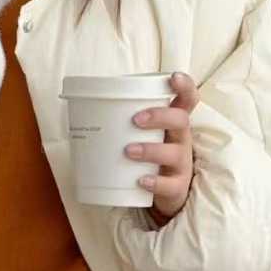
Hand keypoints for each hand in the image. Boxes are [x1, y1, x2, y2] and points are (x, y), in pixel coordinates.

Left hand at [125, 71, 198, 227]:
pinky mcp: (177, 187)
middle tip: (135, 119)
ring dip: (150, 150)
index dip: (185, 86)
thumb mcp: (144, 136)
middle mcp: (182, 140)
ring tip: (128, 151)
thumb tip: (83, 112)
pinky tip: (141, 181)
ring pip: (174, 153)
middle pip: (181, 121)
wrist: (165, 193)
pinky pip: (169, 185)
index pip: (187, 99)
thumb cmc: (149, 157)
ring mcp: (181, 164)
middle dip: (160, 116)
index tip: (173, 77)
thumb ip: (125, 122)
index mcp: (174, 123)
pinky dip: (154, 182)